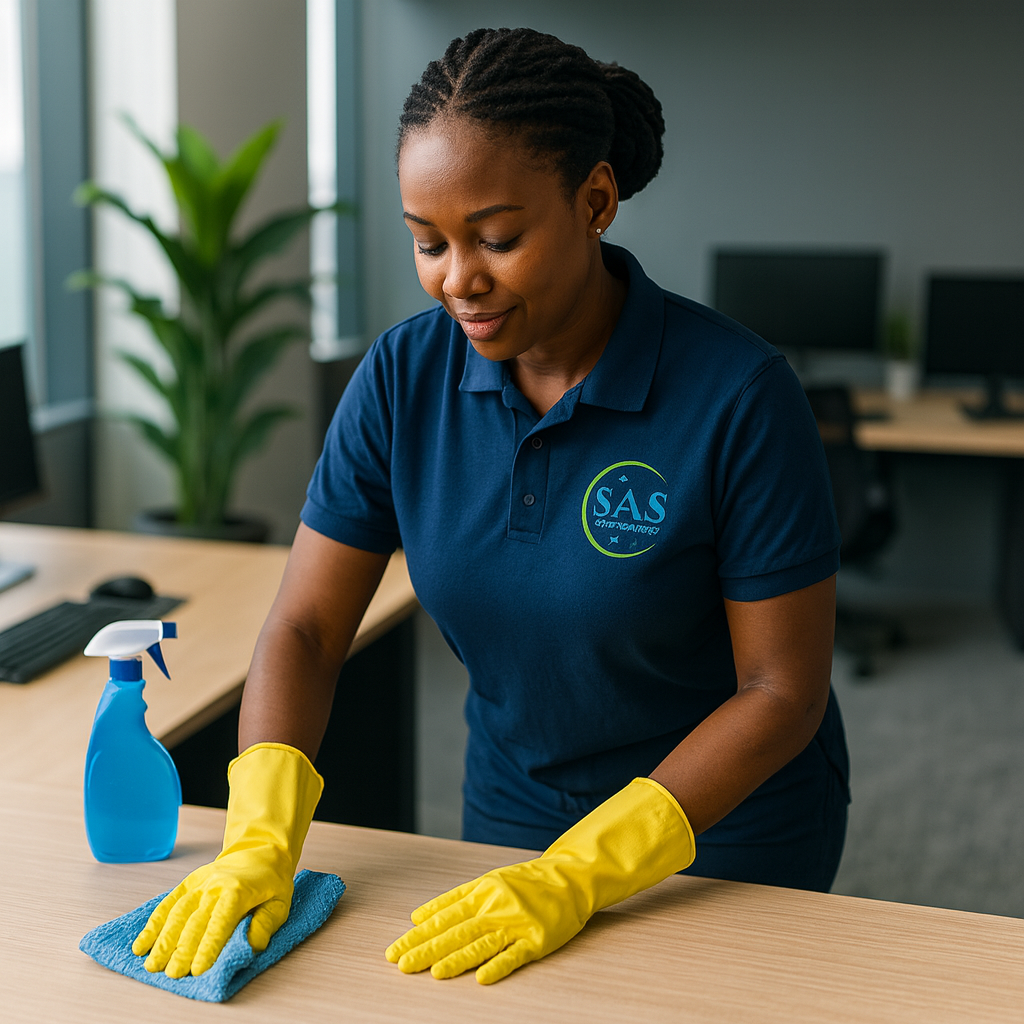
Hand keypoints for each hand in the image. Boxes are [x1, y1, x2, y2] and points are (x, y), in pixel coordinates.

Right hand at [131, 742, 322, 977]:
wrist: (259, 850)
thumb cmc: (270, 882)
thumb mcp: (280, 903)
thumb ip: (265, 924)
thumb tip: (250, 945)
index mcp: (238, 892)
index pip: (220, 923)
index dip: (208, 947)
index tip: (198, 970)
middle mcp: (215, 886)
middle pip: (195, 922)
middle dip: (182, 950)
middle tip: (172, 974)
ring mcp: (199, 884)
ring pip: (177, 913)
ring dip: (163, 940)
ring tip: (152, 964)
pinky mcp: (188, 883)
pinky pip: (168, 904)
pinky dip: (153, 924)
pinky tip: (142, 943)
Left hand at [385, 777, 694, 983]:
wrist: (569, 876)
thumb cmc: (525, 881)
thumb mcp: (486, 881)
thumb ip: (453, 899)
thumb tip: (417, 915)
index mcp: (481, 893)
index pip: (443, 917)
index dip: (418, 935)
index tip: (395, 950)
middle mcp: (495, 907)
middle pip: (455, 932)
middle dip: (426, 950)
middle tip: (401, 964)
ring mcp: (516, 923)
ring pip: (480, 944)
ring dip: (455, 959)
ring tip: (433, 972)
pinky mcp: (538, 939)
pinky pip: (515, 956)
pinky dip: (498, 967)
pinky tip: (481, 978)